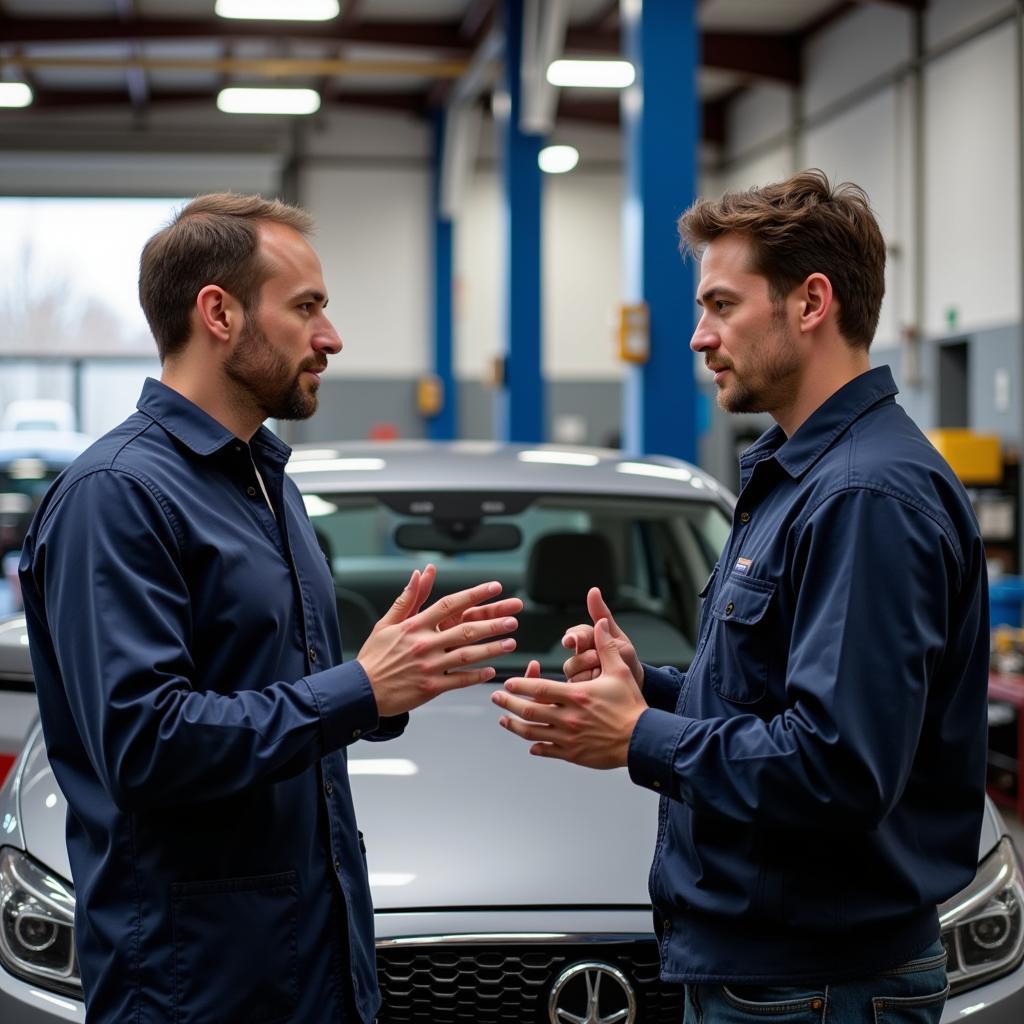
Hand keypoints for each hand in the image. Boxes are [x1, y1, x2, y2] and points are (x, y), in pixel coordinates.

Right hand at [358, 567, 518, 716]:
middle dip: (492, 624)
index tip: (495, 588)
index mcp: (415, 626)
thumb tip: (421, 573)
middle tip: (513, 619)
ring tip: (511, 643)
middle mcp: (424, 644)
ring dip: (492, 649)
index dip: (475, 594)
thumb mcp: (387, 623)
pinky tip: (492, 670)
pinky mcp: (431, 687)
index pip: (450, 604)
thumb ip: (408, 598)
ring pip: (467, 655)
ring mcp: (429, 666)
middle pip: (465, 630)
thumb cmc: (375, 656)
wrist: (361, 690)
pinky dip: (476, 675)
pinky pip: (459, 680)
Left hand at [492, 618, 646, 768]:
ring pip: (533, 733)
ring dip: (515, 726)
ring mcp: (569, 738)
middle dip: (508, 704)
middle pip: (529, 710)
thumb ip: (606, 646)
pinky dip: (536, 746)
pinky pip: (548, 751)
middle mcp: (568, 717)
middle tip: (496, 698)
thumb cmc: (631, 705)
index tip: (508, 682)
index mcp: (576, 695)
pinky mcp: (574, 754)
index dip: (520, 684)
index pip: (538, 688)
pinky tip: (530, 744)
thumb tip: (600, 623)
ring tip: (504, 720)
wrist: (643, 739)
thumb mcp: (620, 671)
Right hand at [560, 587, 641, 686]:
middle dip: (587, 657)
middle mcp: (578, 657)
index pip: (575, 635)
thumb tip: (593, 590)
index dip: (574, 637)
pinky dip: (591, 684)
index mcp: (586, 641)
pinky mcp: (577, 689)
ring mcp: (576, 674)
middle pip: (572, 655)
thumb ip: (602, 615)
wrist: (636, 684)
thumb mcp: (617, 636)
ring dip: (591, 671)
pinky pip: (577, 685)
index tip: (573, 640)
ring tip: (605, 672)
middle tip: (599, 658)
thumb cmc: (625, 657)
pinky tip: (601, 684)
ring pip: (572, 671)